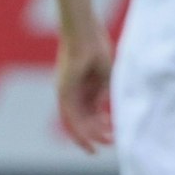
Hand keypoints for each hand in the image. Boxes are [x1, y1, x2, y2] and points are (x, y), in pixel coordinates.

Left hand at [57, 32, 114, 154]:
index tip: (111, 134)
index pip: (88, 112)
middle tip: (111, 141)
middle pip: (82, 119)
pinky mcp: (63, 91)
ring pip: (75, 122)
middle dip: (97, 132)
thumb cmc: (95, 46)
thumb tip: (100, 108)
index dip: (99, 125)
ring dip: (89, 135)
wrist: (85, 31)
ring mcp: (65, 92)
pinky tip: (89, 139)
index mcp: (81, 87)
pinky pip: (69, 116)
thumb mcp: (104, 75)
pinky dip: (78, 129)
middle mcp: (70, 92)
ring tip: (104, 143)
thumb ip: (101, 92)